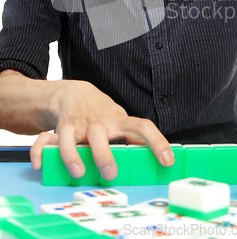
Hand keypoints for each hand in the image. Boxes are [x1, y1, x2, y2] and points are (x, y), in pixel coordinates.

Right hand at [30, 80, 174, 179]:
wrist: (74, 93)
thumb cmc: (102, 113)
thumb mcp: (121, 120)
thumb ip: (134, 137)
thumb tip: (159, 154)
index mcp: (117, 120)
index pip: (142, 126)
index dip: (156, 142)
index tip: (167, 160)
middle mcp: (96, 122)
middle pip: (99, 133)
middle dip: (103, 153)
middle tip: (110, 171)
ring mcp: (76, 125)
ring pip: (68, 136)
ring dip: (71, 154)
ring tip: (78, 172)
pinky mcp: (58, 129)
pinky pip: (44, 139)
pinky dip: (40, 151)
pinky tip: (41, 164)